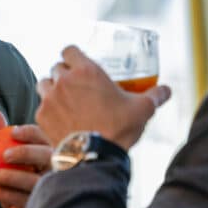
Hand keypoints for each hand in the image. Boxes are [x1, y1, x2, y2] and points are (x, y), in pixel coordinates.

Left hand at [0, 110, 50, 207]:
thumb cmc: (21, 176)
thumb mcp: (9, 156)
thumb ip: (1, 134)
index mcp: (49, 152)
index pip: (45, 138)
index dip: (30, 133)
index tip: (14, 131)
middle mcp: (56, 169)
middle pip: (47, 157)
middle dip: (26, 153)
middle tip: (5, 154)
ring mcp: (52, 189)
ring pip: (35, 181)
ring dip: (11, 177)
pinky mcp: (43, 207)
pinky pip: (22, 200)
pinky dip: (2, 194)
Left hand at [35, 45, 170, 149]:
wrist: (94, 157)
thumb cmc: (119, 129)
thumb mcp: (143, 109)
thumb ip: (156, 95)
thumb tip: (167, 90)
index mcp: (86, 71)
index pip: (69, 50)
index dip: (73, 56)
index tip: (78, 65)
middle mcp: (64, 81)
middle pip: (56, 67)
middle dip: (64, 74)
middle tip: (76, 86)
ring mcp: (50, 99)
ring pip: (44, 84)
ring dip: (52, 89)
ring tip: (64, 101)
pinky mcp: (41, 117)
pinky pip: (40, 108)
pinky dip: (48, 112)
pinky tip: (60, 121)